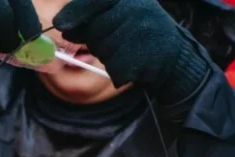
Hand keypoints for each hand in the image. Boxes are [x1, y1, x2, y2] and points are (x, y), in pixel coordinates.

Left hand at [53, 0, 207, 99]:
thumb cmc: (139, 35)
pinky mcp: (146, 56)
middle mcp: (138, 10)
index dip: (75, 12)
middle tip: (117, 41)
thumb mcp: (118, 17)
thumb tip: (62, 26)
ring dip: (109, 57)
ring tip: (129, 51)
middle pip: (95, 32)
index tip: (59, 24)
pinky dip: (119, 71)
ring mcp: (143, 32)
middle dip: (97, 41)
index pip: (94, 1)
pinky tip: (133, 63)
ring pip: (103, 51)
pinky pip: (115, 69)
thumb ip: (92, 18)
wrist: (175, 57)